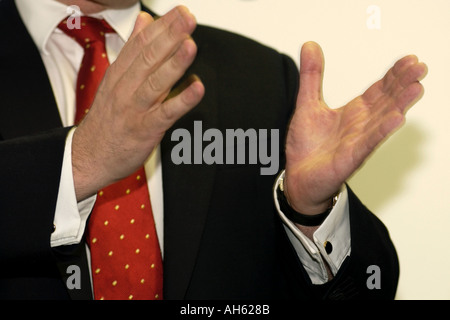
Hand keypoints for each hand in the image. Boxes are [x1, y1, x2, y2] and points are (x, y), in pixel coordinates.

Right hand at [72, 7, 204, 199]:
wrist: (90, 155)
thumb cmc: (108, 117)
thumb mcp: (115, 79)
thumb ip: (133, 49)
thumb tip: (145, 21)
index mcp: (120, 73)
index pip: (141, 44)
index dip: (162, 26)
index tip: (180, 11)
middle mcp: (126, 87)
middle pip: (149, 58)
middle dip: (170, 36)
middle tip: (187, 18)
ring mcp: (135, 108)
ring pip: (155, 82)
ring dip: (174, 63)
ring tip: (191, 44)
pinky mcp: (145, 129)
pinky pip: (166, 113)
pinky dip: (182, 100)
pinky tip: (197, 88)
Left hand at [284, 42, 426, 214]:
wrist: (298, 177)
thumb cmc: (306, 146)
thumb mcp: (306, 104)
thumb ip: (311, 76)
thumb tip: (310, 46)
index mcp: (354, 112)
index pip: (379, 90)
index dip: (394, 75)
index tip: (409, 59)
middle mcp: (360, 125)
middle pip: (386, 101)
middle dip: (402, 84)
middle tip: (420, 67)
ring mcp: (358, 142)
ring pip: (382, 120)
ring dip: (399, 104)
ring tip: (416, 87)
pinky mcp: (350, 158)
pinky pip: (368, 142)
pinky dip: (382, 130)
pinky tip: (397, 118)